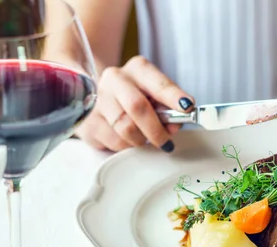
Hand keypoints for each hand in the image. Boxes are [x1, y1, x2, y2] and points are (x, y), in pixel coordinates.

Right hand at [75, 55, 194, 151]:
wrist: (95, 96)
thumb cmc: (135, 98)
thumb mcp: (155, 97)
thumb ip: (168, 109)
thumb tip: (173, 126)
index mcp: (138, 69)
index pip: (158, 83)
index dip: (173, 96)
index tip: (187, 107)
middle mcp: (115, 79)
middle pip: (138, 106)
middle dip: (156, 129)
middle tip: (166, 142)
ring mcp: (99, 99)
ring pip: (126, 128)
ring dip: (142, 139)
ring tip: (145, 138)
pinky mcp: (89, 122)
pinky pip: (115, 142)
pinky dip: (128, 146)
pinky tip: (129, 140)